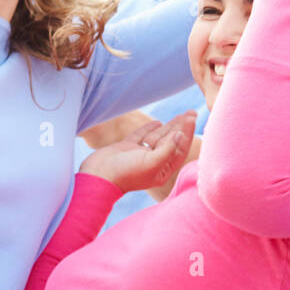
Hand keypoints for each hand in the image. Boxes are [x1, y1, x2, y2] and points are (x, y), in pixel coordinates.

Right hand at [79, 113, 194, 192]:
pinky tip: (159, 122)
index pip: (179, 148)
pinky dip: (150, 128)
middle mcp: (153, 162)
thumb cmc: (125, 173)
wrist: (97, 176)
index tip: (191, 117)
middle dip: (181, 127)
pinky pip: (142, 136)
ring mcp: (139, 155)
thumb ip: (167, 149)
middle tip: (191, 112)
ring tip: (181, 115)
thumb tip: (181, 134)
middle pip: (171, 142)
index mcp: (162, 170)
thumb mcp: (151, 163)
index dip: (187, 132)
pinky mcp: (127, 148)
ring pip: (158, 138)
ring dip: (169, 127)